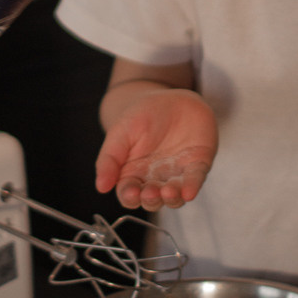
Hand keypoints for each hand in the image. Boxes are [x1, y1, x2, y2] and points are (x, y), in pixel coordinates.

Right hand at [97, 88, 216, 210]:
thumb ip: (110, 158)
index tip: (131, 193)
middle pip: (152, 200)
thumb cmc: (143, 114)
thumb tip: (100, 187)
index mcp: (133, 172)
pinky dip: (192, 187)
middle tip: (150, 192)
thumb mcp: (121, 131)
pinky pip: (195, 179)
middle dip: (151, 200)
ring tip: (168, 192)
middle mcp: (155, 178)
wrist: (171, 97)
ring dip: (171, 199)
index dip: (129, 197)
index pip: (129, 194)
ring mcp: (177, 173)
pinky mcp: (197, 165)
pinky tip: (188, 192)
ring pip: (174, 196)